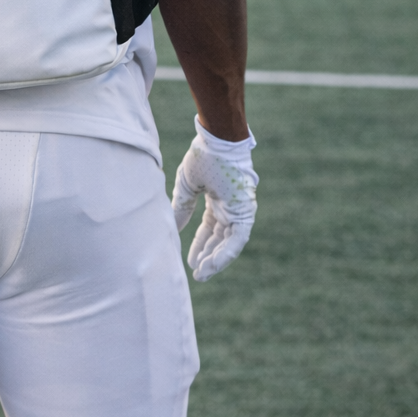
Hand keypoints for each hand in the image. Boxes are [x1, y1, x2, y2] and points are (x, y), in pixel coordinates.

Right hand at [171, 119, 257, 281]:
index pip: (210, 228)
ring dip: (216, 260)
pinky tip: (212, 265)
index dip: (199, 244)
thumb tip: (172, 228)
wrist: (217, 141)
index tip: (189, 260)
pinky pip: (237, 239)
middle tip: (197, 274)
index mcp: (219, 199)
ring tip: (202, 275)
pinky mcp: (245, 212)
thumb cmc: (203, 157)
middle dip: (208, 256)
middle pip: (220, 238)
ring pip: (229, 243)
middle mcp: (231, 207)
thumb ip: (181, 207)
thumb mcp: (187, 186)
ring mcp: (240, 210)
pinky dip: (225, 253)